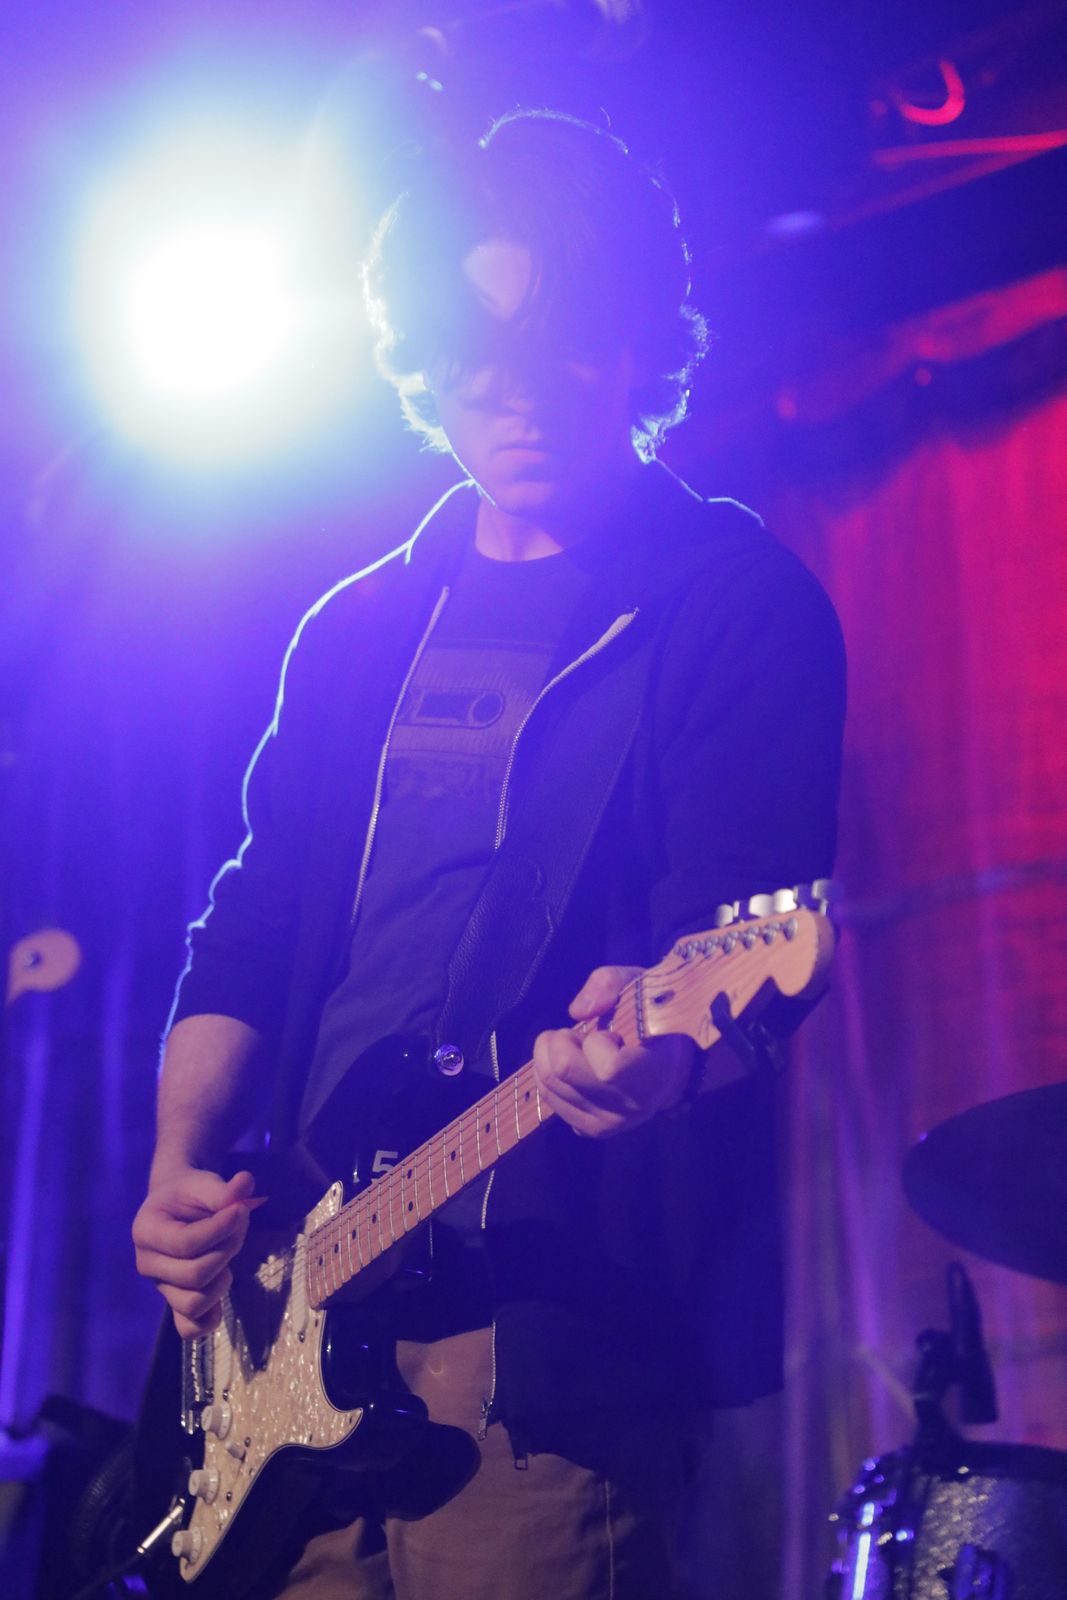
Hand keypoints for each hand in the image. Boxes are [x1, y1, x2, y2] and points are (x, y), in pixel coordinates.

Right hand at [132, 1167, 260, 1337]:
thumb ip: (223, 1190)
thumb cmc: (189, 1194)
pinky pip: (190, 1328)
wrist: (177, 1206)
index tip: (241, 1210)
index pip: (186, 1243)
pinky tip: (222, 1287)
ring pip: (193, 1303)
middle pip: (193, 1274)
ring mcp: (160, 1287)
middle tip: (238, 1229)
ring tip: (227, 1257)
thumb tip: (245, 1183)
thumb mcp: (203, 1184)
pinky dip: (211, 1316)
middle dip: (226, 1251)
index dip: (220, 1229)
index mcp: (146, 1231)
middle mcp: (147, 1264)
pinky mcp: (175, 1303)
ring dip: (222, 1281)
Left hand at [532, 965, 696, 1137]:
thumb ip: (609, 984)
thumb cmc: (655, 1021)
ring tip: (578, 1049)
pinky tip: (575, 1068)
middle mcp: (628, 1108)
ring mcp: (607, 1124)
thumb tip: (577, 1012)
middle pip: (562, 1071)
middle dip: (562, 1041)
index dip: (598, 1040)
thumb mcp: (640, 985)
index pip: (607, 1068)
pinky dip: (551, 1075)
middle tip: (582, 1035)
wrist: (673, 1067)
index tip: (613, 1034)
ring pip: (548, 1085)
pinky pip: (549, 1099)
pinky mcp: (589, 1130)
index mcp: (651, 1075)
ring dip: (552, 1056)